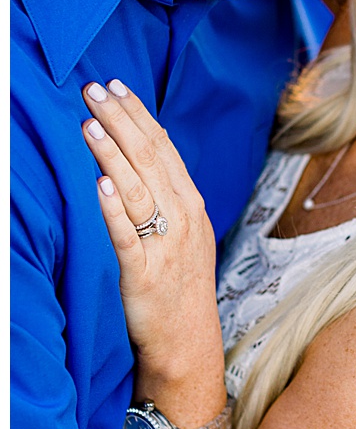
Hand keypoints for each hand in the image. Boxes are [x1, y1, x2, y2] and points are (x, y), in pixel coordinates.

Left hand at [80, 79, 221, 381]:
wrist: (188, 342)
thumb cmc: (180, 288)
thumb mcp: (183, 234)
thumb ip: (166, 197)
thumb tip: (141, 157)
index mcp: (192, 206)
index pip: (165, 148)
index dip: (139, 115)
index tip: (116, 86)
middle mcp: (184, 218)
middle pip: (151, 159)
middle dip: (121, 120)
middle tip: (94, 90)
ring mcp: (166, 245)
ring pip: (137, 188)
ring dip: (113, 153)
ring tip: (89, 123)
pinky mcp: (145, 272)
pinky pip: (128, 235)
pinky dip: (115, 208)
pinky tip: (101, 184)